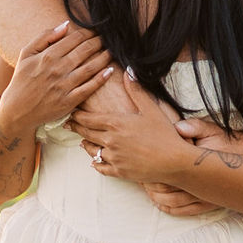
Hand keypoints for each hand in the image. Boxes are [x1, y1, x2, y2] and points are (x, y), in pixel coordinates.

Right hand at [0, 20, 112, 132]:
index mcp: (47, 56)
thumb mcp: (26, 54)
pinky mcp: (69, 101)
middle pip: (85, 51)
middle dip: (99, 42)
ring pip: (90, 67)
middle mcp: (57, 69)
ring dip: (103, 57)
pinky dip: (101, 78)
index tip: (95, 30)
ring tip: (111, 51)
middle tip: (107, 38)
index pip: (74, 39)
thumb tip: (65, 25)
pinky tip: (109, 71)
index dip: (88, 32)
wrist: (17, 111)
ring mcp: (64, 86)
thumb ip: (44, 37)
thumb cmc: (21, 80)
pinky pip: (89, 88)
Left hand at [68, 70, 195, 185]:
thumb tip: (128, 71)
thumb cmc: (164, 133)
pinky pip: (100, 167)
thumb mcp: (150, 109)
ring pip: (91, 151)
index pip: (88, 118)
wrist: (174, 161)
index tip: (71, 112)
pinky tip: (94, 161)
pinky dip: (96, 163)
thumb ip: (136, 90)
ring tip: (82, 141)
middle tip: (68, 124)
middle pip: (86, 133)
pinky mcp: (119, 171)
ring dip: (85, 145)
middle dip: (76, 127)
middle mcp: (110, 140)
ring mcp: (113, 157)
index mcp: (115, 123)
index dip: (77, 115)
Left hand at [141, 113, 242, 211]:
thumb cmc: (228, 142)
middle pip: (165, 191)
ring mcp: (205, 196)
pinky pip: (185, 211)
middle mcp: (200, 184)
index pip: (166, 173)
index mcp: (196, 165)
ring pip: (172, 203)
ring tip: (149, 190)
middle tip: (142, 178)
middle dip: (150, 186)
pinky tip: (161, 203)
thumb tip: (178, 127)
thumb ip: (194, 127)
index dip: (150, 172)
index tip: (142, 166)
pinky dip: (169, 209)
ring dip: (157, 198)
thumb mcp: (212, 130)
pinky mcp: (209, 203)